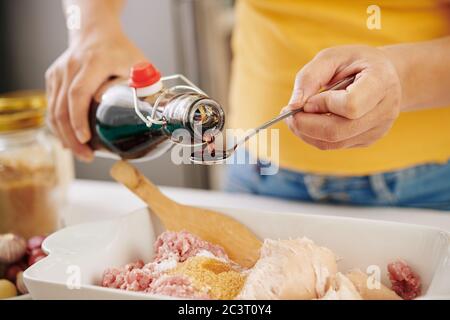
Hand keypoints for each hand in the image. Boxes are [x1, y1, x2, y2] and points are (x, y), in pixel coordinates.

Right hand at [46, 27, 145, 160]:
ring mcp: (58, 72)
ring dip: (64, 135)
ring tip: (80, 153)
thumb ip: (144, 86)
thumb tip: (150, 113)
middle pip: (62, 107)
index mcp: (93, 62)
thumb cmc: (120, 50)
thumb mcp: (138, 64)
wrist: (96, 31)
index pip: (78, 93)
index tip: (85, 139)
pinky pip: (51, 106)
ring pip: (53, 109)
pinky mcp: (52, 78)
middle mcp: (71, 66)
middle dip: (72, 137)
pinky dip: (59, 125)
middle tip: (86, 156)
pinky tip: (69, 140)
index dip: (79, 119)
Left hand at [284, 45, 401, 149]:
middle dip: (306, 124)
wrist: (384, 74)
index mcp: (381, 82)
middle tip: (288, 112)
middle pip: (338, 131)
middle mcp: (385, 110)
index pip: (351, 106)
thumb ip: (310, 77)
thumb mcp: (332, 57)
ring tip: (296, 116)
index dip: (323, 105)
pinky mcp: (368, 140)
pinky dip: (315, 136)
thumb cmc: (354, 62)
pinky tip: (311, 121)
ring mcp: (378, 129)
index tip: (309, 99)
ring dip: (306, 132)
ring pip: (333, 143)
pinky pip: (334, 145)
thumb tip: (293, 105)